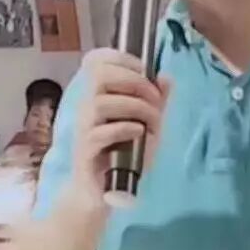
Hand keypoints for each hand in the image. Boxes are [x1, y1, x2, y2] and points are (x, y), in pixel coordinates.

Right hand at [74, 49, 171, 206]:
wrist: (104, 193)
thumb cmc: (123, 156)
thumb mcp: (147, 125)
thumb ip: (155, 102)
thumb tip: (166, 77)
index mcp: (98, 96)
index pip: (96, 61)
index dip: (120, 57)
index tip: (144, 68)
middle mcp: (86, 107)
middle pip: (99, 75)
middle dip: (134, 81)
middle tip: (154, 98)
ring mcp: (84, 129)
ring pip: (101, 103)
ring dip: (134, 107)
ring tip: (152, 121)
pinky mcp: (86, 151)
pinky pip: (101, 132)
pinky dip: (124, 128)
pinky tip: (139, 133)